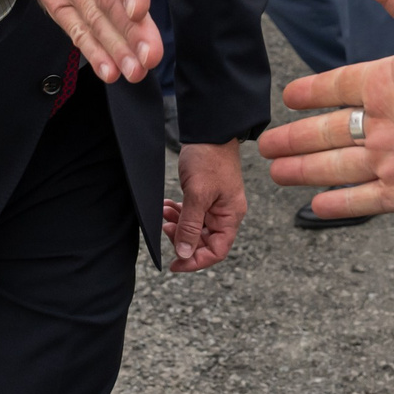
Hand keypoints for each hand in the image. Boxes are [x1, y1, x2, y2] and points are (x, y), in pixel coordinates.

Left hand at [164, 139, 244, 270]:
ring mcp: (215, 205)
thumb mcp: (198, 195)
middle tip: (165, 230)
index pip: (216, 251)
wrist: (209, 130)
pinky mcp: (205, 195)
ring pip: (195, 227)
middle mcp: (225, 213)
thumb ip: (190, 226)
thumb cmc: (209, 159)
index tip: (175, 264)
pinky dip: (178, 213)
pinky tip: (166, 207)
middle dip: (183, 239)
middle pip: (204, 241)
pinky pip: (191, 214)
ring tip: (163, 216)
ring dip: (177, 225)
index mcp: (230, 216)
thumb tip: (185, 254)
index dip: (195, 261)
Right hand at [260, 0, 393, 218]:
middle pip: (329, 131)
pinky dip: (340, 204)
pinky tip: (314, 207)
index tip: (287, 95)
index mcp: (388, 84)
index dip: (312, 91)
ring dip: (306, 170)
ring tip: (276, 172)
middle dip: (296, 137)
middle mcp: (387, 122)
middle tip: (265, 143)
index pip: (339, 87)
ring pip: (337, 166)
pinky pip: (365, 199)